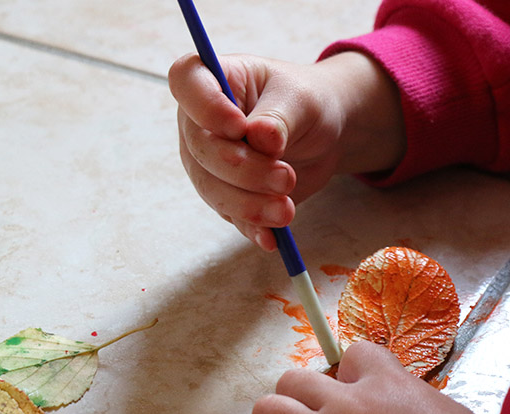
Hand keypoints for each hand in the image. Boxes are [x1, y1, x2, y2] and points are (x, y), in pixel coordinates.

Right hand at [168, 52, 404, 250]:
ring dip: (250, 205)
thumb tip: (260, 138)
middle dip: (244, 170)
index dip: (205, 107)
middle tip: (286, 177)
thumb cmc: (305, 103)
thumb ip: (279, 117)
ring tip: (287, 210)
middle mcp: (199, 122)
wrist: (322, 135)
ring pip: (213, 189)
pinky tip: (271, 239)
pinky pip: (232, 216)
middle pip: (202, 149)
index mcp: (212, 79)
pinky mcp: (226, 195)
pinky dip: (252, 228)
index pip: (186, 83)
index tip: (239, 127)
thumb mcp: (301, 100)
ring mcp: (207, 162)